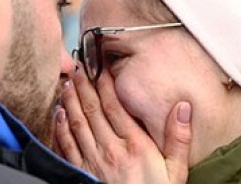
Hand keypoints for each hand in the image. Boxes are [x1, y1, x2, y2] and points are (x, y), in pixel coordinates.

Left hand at [53, 67, 191, 183]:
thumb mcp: (177, 171)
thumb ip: (179, 138)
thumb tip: (183, 107)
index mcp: (135, 145)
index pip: (116, 106)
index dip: (106, 84)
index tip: (101, 68)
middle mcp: (111, 149)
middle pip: (93, 110)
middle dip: (84, 86)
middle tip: (77, 67)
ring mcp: (93, 161)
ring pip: (77, 123)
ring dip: (69, 101)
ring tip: (67, 83)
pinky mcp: (81, 172)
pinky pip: (66, 145)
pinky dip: (60, 127)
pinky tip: (57, 115)